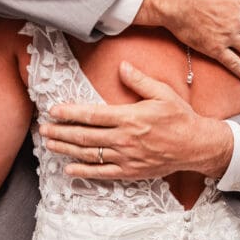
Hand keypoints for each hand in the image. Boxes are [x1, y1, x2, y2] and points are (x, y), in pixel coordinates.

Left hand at [39, 62, 233, 179]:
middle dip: (61, 132)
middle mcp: (125, 139)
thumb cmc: (180, 117)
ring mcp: (126, 158)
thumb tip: (122, 66)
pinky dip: (83, 172)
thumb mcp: (163, 93)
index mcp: (130, 117)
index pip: (93, 115)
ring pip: (89, 155)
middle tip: (43, 129)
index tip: (54, 111)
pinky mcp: (130, 172)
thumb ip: (140, 81)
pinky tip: (69, 169)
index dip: (70, 113)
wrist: (196, 146)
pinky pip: (102, 173)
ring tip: (49, 144)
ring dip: (66, 149)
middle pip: (85, 136)